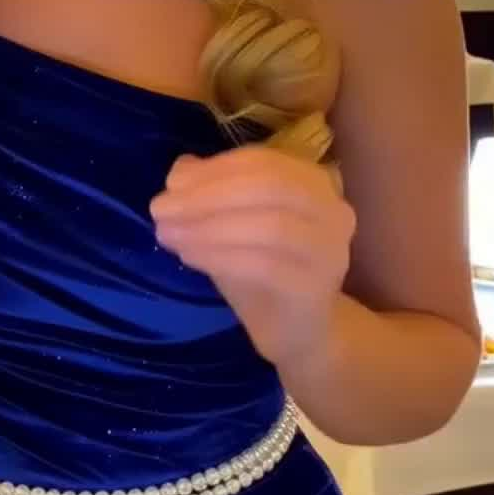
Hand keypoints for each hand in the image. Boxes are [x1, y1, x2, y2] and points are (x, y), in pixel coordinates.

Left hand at [148, 145, 356, 369]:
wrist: (298, 332)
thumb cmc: (262, 271)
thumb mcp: (230, 224)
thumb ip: (210, 192)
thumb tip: (181, 170)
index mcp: (313, 183)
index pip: (262, 161)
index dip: (212, 170)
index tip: (170, 185)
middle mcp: (332, 210)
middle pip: (268, 186)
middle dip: (207, 196)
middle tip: (161, 210)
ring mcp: (329, 250)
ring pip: (270, 226)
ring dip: (209, 227)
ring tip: (170, 235)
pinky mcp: (316, 287)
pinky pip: (266, 265)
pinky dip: (222, 256)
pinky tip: (191, 256)